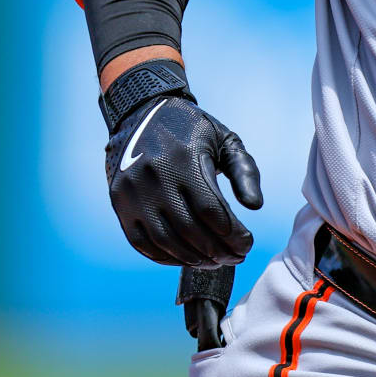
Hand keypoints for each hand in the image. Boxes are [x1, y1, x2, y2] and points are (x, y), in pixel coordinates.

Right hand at [105, 93, 262, 266]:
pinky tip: (186, 259)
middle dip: (217, 250)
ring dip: (193, 259)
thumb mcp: (225, 141)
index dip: (232, 234)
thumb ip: (245, 171)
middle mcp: (156, 177)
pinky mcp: (120, 202)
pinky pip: (141, 242)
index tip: (247, 244)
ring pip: (165, 240)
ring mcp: (133, 192)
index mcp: (185, 159)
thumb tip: (255, 206)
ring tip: (214, 262)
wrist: (143, 114)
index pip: (211, 210)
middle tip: (235, 257)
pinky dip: (165, 257)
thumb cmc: (193, 130)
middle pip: (190, 229)